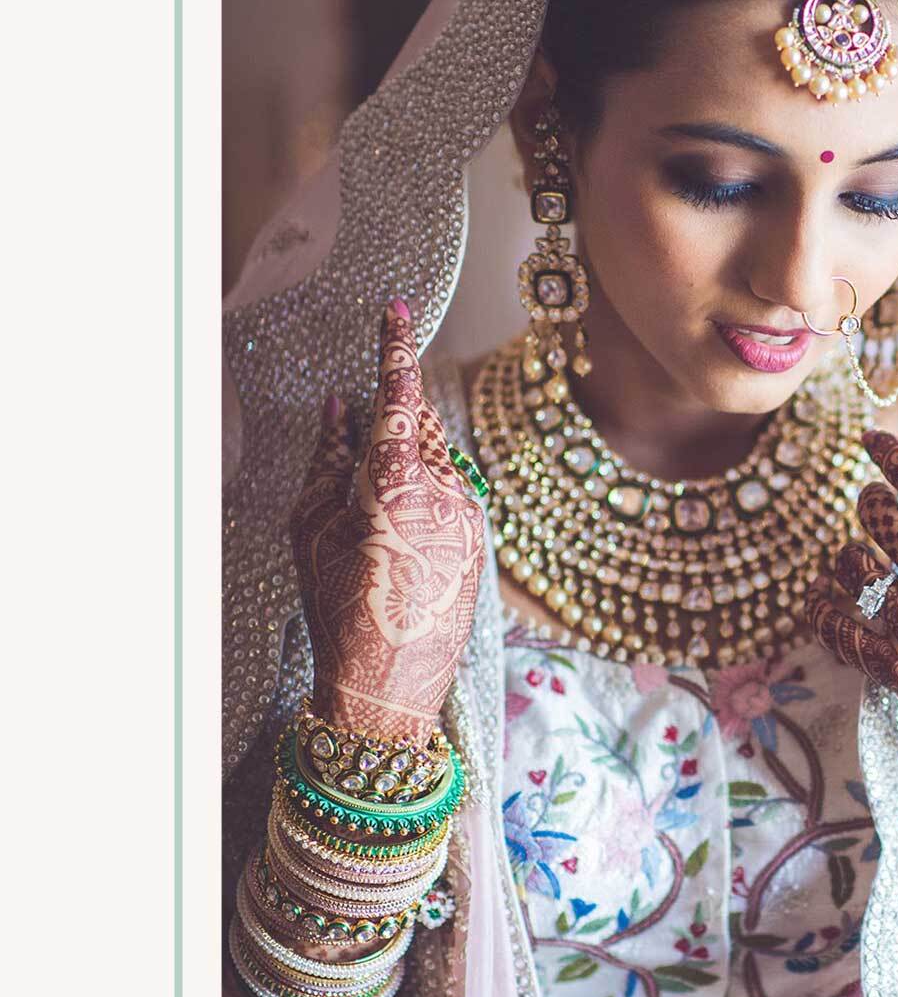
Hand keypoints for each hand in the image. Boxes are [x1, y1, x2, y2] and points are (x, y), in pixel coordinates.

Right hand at [288, 299, 486, 742]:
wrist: (389, 687)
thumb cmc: (339, 608)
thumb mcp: (313, 530)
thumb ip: (329, 460)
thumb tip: (341, 408)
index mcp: (397, 483)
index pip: (397, 397)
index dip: (394, 349)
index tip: (396, 309)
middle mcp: (446, 491)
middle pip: (418, 429)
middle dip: (391, 431)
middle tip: (360, 481)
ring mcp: (471, 516)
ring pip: (437, 464)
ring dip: (407, 473)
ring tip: (376, 538)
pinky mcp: (483, 539)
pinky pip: (453, 497)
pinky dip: (426, 502)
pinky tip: (403, 551)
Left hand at [805, 430, 897, 839]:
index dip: (888, 452)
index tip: (870, 438)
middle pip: (876, 514)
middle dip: (870, 503)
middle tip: (872, 506)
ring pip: (848, 563)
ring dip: (846, 556)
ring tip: (855, 559)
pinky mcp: (893, 668)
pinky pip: (832, 623)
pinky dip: (818, 603)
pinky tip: (818, 593)